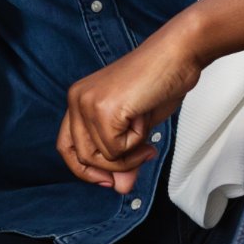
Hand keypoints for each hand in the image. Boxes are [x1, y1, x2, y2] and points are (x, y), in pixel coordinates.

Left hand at [57, 29, 201, 193]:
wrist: (177, 54)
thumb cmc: (159, 82)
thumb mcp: (136, 128)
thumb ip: (123, 157)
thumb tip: (120, 188)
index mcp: (78, 100)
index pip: (66, 147)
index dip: (85, 170)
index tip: (111, 180)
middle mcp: (76, 99)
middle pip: (81, 157)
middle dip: (113, 168)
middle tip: (142, 156)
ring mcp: (87, 103)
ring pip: (99, 157)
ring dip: (128, 157)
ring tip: (146, 136)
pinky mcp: (104, 109)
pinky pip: (116, 150)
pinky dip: (136, 145)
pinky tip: (144, 121)